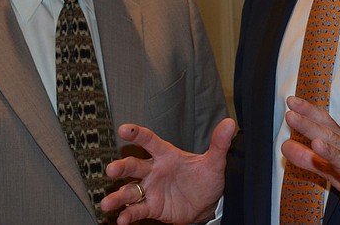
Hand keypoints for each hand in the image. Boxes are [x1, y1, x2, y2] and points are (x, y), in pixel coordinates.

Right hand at [101, 118, 235, 223]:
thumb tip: (231, 123)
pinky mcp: (152, 207)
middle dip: (122, 167)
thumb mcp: (215, 161)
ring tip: (108, 203)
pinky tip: (121, 219)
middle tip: (111, 170)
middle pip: (134, 166)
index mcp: (166, 155)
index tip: (124, 129)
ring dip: (118, 196)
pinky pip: (138, 210)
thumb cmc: (206, 178)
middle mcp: (154, 171)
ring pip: (130, 191)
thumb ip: (219, 144)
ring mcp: (151, 189)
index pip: (149, 141)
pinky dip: (129, 214)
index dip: (137, 134)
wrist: (207, 203)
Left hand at [282, 97, 339, 224]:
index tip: (292, 102)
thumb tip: (287, 146)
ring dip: (332, 154)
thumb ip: (311, 159)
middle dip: (311, 127)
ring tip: (317, 146)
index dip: (309, 113)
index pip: (326, 125)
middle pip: (332, 139)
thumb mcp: (336, 169)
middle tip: (292, 117)